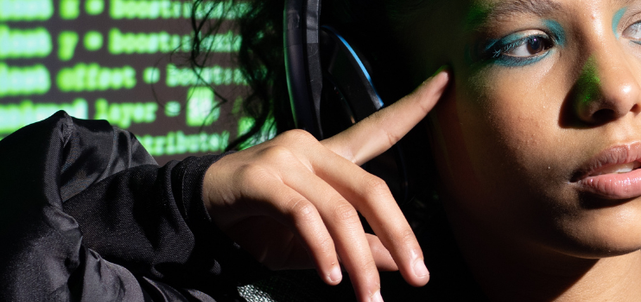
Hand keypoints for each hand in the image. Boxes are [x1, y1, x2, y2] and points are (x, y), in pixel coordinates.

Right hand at [202, 70, 448, 301]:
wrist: (195, 216)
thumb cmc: (258, 225)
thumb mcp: (316, 243)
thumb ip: (358, 247)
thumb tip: (399, 262)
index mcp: (329, 156)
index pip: (378, 129)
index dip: (412, 107)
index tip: (445, 81)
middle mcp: (311, 148)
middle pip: (372, 188)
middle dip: (401, 234)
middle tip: (419, 276)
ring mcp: (286, 160)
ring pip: (340, 211)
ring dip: (358, 259)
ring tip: (368, 296)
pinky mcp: (261, 179)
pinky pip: (303, 215)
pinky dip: (322, 248)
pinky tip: (332, 276)